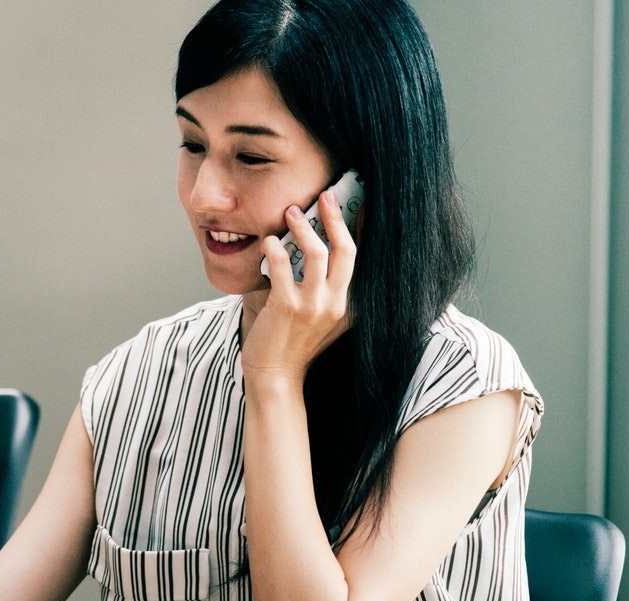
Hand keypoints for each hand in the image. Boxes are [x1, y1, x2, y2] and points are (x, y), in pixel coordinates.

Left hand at [243, 190, 355, 381]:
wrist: (275, 375)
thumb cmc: (293, 344)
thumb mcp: (321, 317)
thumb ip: (325, 289)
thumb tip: (316, 247)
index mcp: (349, 305)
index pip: (360, 258)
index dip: (359, 228)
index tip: (357, 203)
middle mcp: (336, 304)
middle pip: (347, 250)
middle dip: (336, 218)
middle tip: (325, 196)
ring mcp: (313, 306)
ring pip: (317, 253)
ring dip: (303, 228)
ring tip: (290, 212)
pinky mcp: (287, 307)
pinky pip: (282, 265)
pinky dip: (274, 248)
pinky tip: (267, 242)